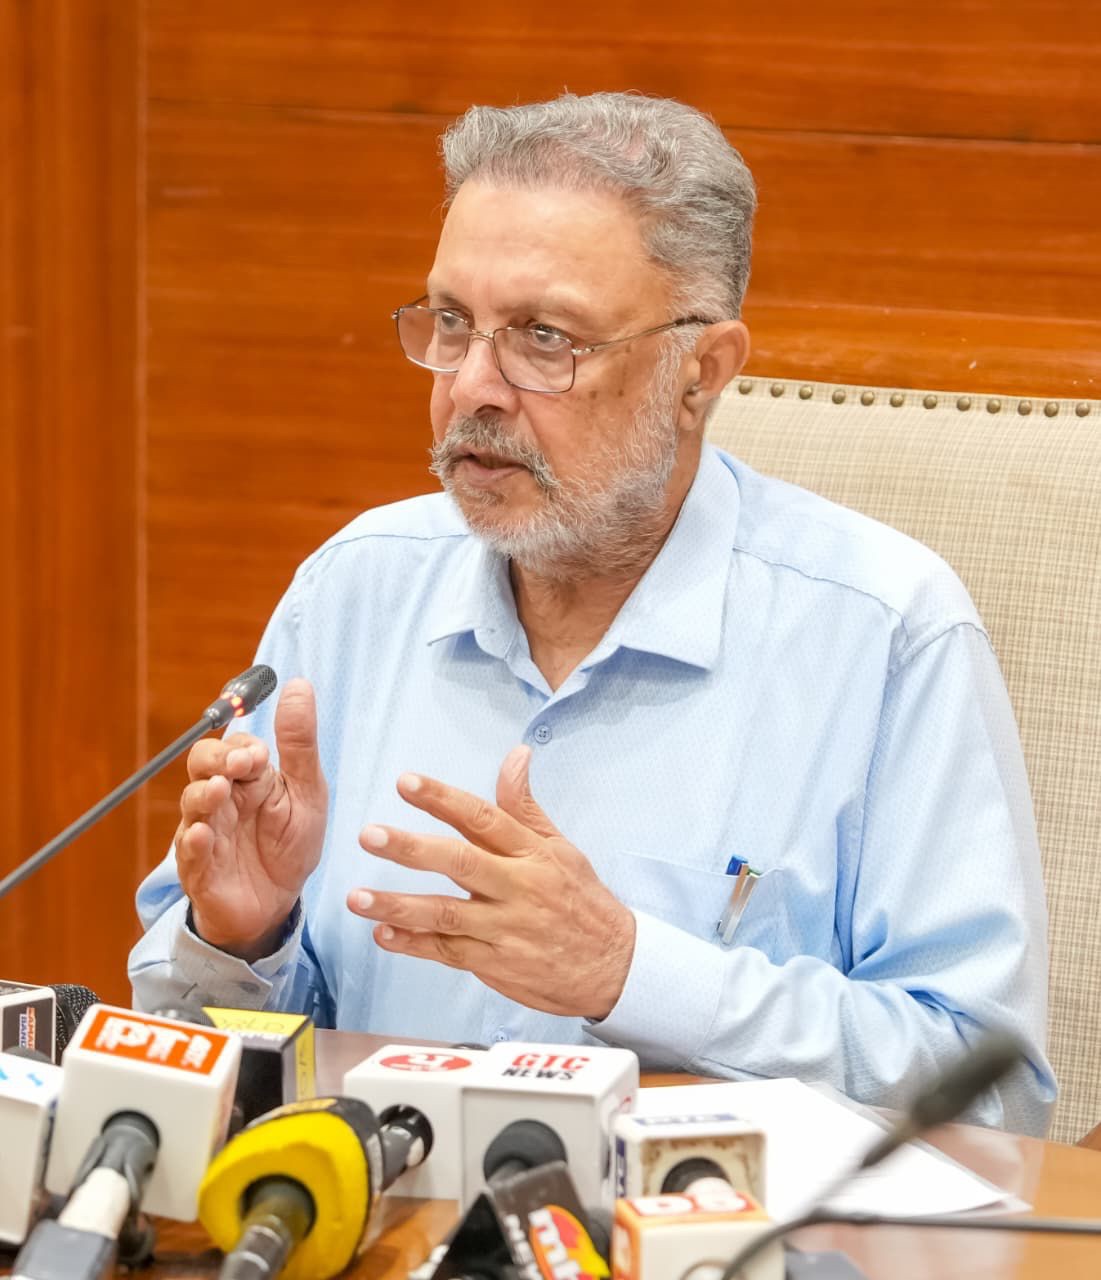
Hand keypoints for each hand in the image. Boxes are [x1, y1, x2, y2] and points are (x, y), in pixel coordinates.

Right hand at [175, 678, 327, 961]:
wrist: (278, 903)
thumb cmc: (290, 843)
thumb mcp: (306, 792)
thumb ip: (299, 743)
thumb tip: (299, 685)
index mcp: (248, 777)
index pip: (235, 746)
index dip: (244, 746)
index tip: (262, 753)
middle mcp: (221, 799)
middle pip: (202, 764)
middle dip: (217, 761)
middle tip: (240, 765)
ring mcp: (205, 832)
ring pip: (192, 804)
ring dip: (203, 795)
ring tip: (219, 792)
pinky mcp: (199, 869)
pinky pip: (188, 852)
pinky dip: (192, 842)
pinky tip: (201, 834)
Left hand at [347, 746, 635, 1019]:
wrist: (615, 967)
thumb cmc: (582, 901)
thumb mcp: (561, 848)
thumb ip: (525, 806)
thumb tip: (515, 755)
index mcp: (532, 854)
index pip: (483, 818)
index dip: (443, 799)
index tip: (406, 782)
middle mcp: (517, 888)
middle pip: (460, 863)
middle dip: (412, 849)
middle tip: (369, 835)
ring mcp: (505, 929)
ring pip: (445, 913)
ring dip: (398, 905)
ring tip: (357, 896)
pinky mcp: (496, 964)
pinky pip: (448, 952)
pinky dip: (414, 945)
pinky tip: (383, 934)